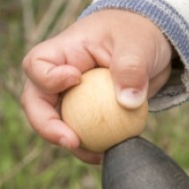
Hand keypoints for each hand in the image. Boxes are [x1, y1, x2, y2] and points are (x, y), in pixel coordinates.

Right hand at [21, 9, 172, 162]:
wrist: (151, 44)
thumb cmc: (138, 33)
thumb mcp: (138, 44)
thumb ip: (132, 69)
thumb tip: (128, 102)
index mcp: (63, 51)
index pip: (37, 65)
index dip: (48, 78)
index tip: (75, 79)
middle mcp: (58, 76)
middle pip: (36, 103)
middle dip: (47, 126)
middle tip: (72, 141)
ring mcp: (70, 97)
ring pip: (56, 125)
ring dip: (72, 144)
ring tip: (97, 155)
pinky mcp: (86, 114)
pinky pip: (82, 134)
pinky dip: (92, 146)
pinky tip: (109, 153)